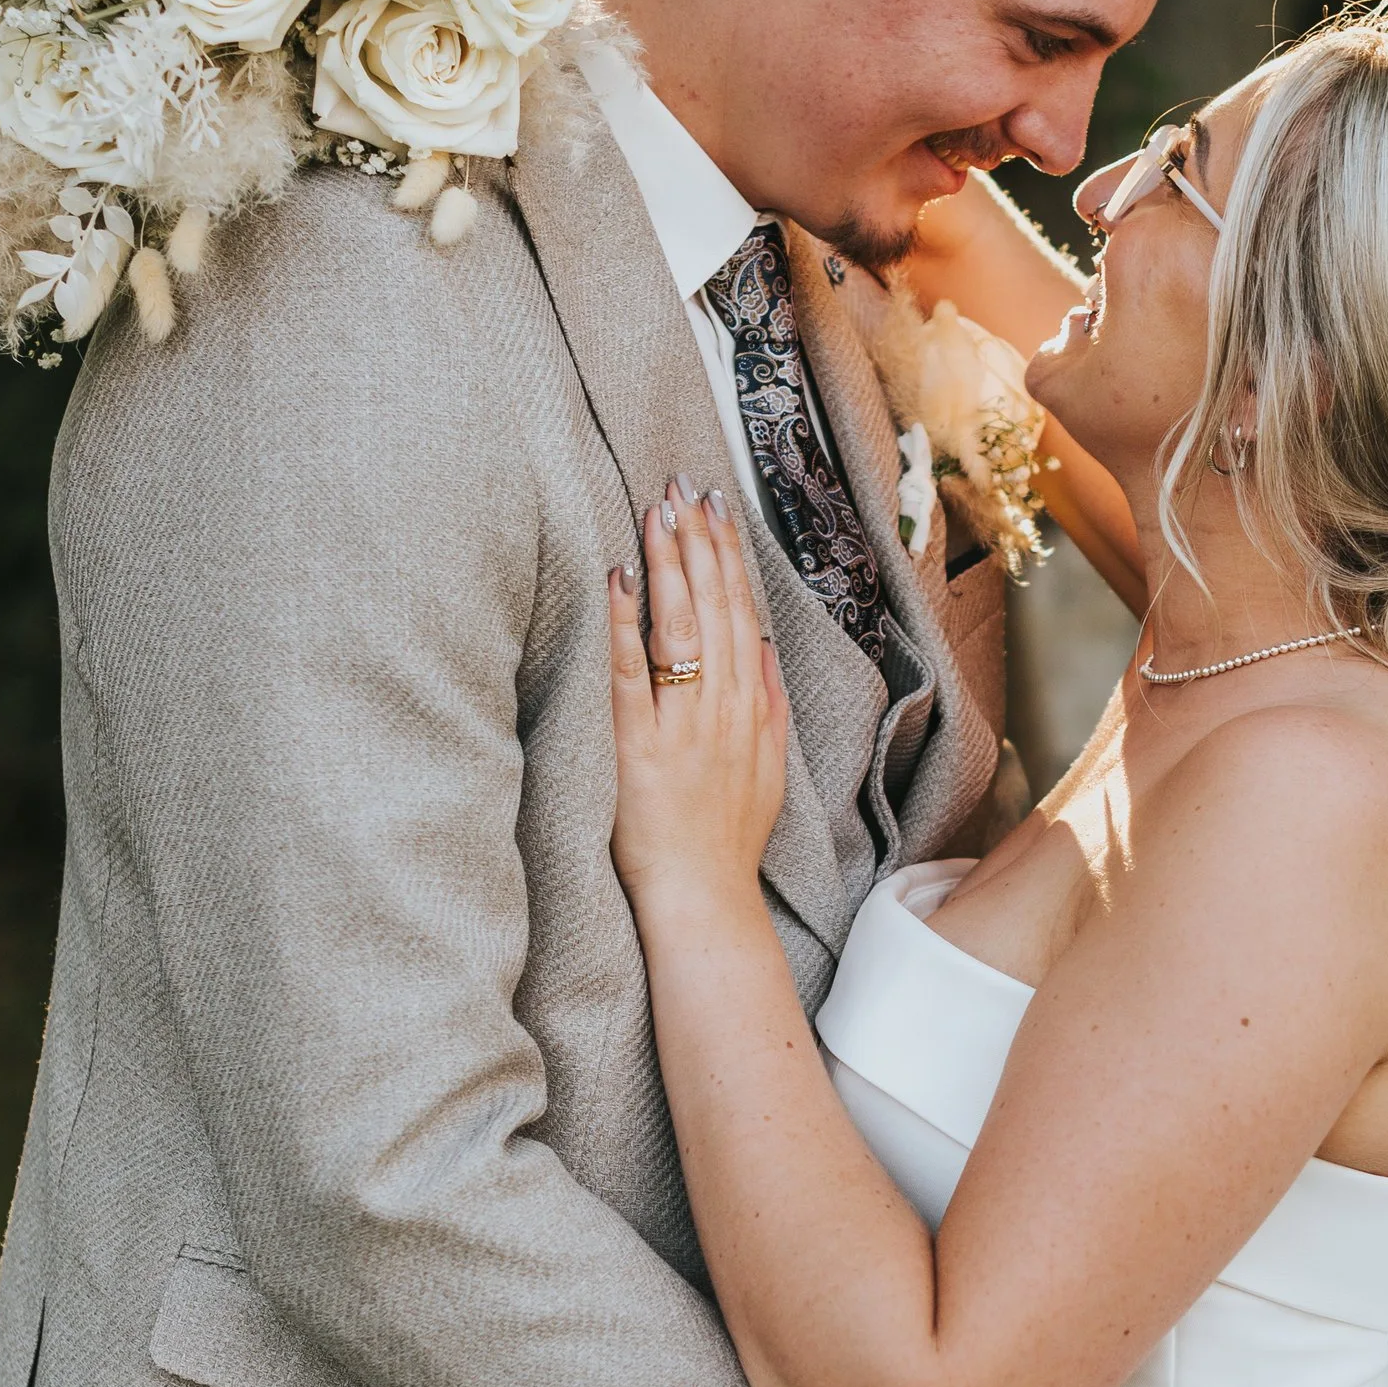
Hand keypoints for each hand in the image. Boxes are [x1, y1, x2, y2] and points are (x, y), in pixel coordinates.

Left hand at [609, 487, 791, 915]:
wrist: (704, 900)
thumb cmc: (727, 840)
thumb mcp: (769, 770)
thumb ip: (769, 706)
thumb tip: (762, 649)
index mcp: (751, 709)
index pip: (740, 612)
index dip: (729, 556)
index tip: (716, 508)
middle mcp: (722, 708)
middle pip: (713, 608)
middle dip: (698, 541)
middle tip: (681, 486)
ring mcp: (683, 727)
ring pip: (679, 629)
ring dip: (669, 565)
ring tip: (657, 512)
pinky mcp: (639, 749)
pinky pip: (631, 675)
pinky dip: (624, 625)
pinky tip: (618, 579)